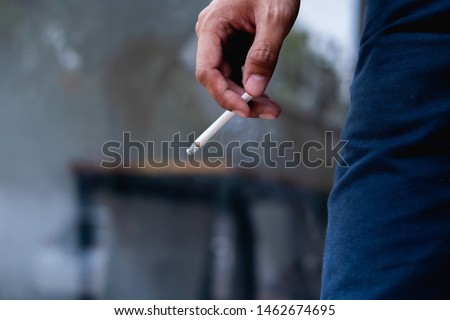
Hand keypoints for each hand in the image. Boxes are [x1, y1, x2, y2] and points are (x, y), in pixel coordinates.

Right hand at [195, 0, 299, 118]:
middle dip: (241, 101)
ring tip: (272, 108)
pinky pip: (238, 72)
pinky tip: (266, 97)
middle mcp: (212, 37)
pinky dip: (252, 86)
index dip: (223, 95)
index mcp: (212, 27)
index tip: (245, 110)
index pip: (207, 71)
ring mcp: (223, 43)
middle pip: (218, 80)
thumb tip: (255, 90)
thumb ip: (264, 54)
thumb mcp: (275, 18)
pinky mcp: (235, 46)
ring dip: (248, 98)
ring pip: (229, 80)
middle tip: (269, 112)